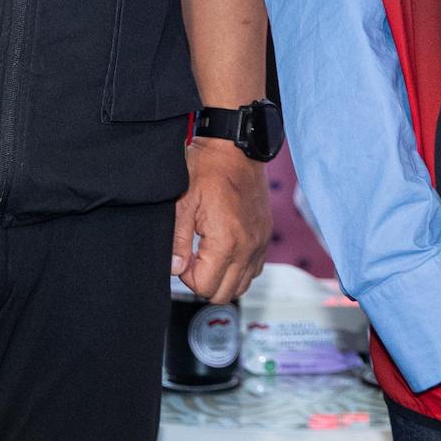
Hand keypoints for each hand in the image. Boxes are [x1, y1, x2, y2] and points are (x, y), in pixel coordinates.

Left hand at [171, 138, 269, 302]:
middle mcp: (249, 247)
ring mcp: (260, 243)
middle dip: (204, 281)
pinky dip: (239, 268)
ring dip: (223, 277)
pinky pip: (254, 269)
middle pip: (225, 293)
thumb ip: (178, 241)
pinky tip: (224, 249)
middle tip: (193, 257)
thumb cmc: (208, 169)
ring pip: (242, 285)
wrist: (235, 147)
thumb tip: (176, 269)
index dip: (187, 276)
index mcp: (227, 242)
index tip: (183, 255)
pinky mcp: (264, 236)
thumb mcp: (183, 203)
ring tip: (208, 254)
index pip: (205, 287)